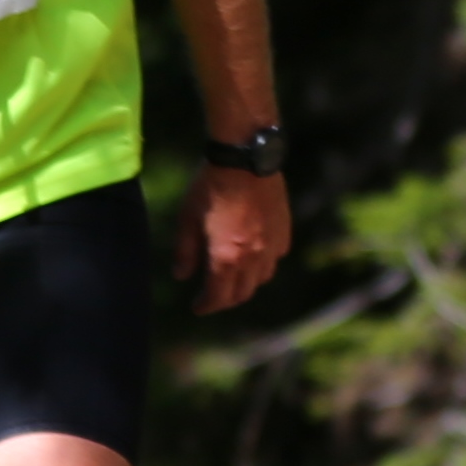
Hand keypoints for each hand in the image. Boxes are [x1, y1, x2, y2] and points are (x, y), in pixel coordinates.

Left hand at [172, 168, 289, 314]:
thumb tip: (181, 277)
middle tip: (212, 296)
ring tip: (232, 278)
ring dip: (245, 285)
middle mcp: (253, 258)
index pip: (218, 297)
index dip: (206, 306)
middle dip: (225, 300)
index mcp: (226, 258)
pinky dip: (263, 266)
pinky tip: (253, 257)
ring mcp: (272, 246)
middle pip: (242, 293)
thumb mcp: (188, 218)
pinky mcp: (284, 231)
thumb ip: (185, 251)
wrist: (245, 158)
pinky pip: (275, 259)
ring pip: (261, 279)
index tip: (197, 307)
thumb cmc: (210, 186)